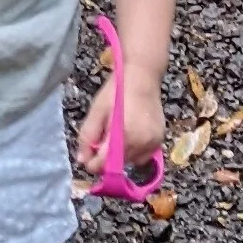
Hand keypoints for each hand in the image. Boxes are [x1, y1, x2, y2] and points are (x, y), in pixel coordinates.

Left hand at [75, 58, 166, 172]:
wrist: (142, 77)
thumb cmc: (116, 91)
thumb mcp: (96, 111)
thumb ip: (87, 137)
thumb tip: (82, 161)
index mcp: (124, 135)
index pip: (104, 165)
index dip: (92, 163)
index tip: (88, 154)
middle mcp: (141, 143)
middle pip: (117, 165)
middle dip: (106, 157)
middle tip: (103, 137)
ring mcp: (153, 142)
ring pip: (130, 162)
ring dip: (121, 155)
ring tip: (118, 134)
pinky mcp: (160, 140)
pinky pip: (143, 156)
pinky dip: (134, 152)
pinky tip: (130, 136)